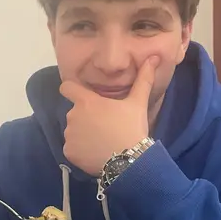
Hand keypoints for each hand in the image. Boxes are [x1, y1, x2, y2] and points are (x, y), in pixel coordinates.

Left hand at [60, 56, 158, 175]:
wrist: (128, 161)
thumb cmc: (131, 128)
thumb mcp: (138, 103)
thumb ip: (143, 80)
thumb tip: (153, 58)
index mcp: (86, 101)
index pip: (67, 87)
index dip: (72, 90)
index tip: (81, 96)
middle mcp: (73, 116)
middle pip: (75, 113)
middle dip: (86, 118)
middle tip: (104, 126)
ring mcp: (69, 135)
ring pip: (73, 131)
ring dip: (82, 134)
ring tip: (101, 141)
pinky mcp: (69, 152)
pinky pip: (72, 148)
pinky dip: (80, 150)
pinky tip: (95, 153)